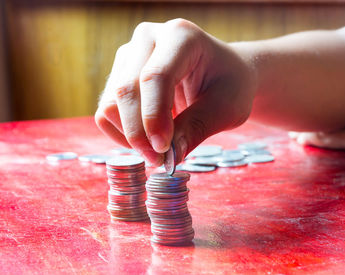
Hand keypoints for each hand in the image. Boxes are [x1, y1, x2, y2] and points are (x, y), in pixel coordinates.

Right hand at [95, 19, 255, 165]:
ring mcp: (130, 54)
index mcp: (181, 36)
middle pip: (126, 90)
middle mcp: (149, 37)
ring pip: (110, 103)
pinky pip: (106, 110)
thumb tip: (170, 155)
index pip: (155, 77)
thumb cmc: (230, 85)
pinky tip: (147, 139)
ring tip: (158, 151)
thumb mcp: (226, 108)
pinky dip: (121, 133)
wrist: (224, 73)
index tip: (163, 150)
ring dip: (129, 136)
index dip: (154, 117)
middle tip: (160, 160)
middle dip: (139, 133)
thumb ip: (197, 128)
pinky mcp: (120, 73)